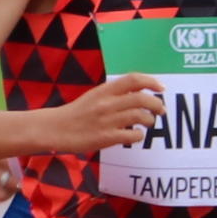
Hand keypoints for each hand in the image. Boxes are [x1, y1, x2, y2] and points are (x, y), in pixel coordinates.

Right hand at [33, 74, 162, 154]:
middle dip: (157, 104)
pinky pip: (131, 135)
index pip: (133, 79)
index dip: (151, 81)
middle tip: (161, 109)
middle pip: (141, 99)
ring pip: (139, 116)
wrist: (55, 129)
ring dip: (150, 120)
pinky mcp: (105, 137)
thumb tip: (139, 94)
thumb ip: (113, 94)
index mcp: (104, 90)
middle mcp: (107, 103)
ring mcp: (107, 120)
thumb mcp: (94, 96)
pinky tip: (136, 135)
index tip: (161, 88)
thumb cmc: (76, 113)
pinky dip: (139, 135)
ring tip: (149, 122)